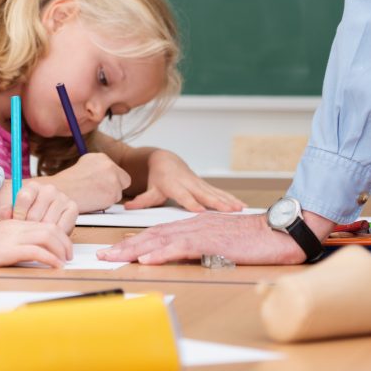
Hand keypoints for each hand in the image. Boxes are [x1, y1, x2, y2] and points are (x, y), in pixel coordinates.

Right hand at [0, 220, 73, 267]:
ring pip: (48, 237)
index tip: (64, 248)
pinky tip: (55, 265)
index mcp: (14, 224)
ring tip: (65, 261)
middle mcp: (16, 228)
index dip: (59, 236)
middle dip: (65, 242)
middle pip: (51, 228)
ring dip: (61, 250)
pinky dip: (50, 258)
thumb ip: (11, 241)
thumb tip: (25, 251)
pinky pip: (37, 251)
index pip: (45, 224)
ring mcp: (13, 238)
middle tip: (69, 256)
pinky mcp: (8, 250)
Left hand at [6, 178, 79, 232]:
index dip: (18, 214)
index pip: (24, 198)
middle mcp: (49, 189)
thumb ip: (7, 212)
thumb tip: (4, 213)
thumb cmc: (28, 214)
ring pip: (49, 223)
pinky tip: (49, 236)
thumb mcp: (15, 212)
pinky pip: (62, 227)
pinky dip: (55, 236)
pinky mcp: (73, 208)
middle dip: (29, 228)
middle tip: (28, 233)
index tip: (17, 223)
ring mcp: (62, 198)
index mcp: (32, 186)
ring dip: (42, 233)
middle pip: (35, 214)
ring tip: (37, 235)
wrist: (47, 213)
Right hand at [43, 152, 131, 211]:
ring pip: (119, 192)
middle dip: (115, 187)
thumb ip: (98, 168)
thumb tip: (108, 174)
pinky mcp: (113, 193)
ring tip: (91, 196)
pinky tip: (92, 201)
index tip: (99, 184)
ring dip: (108, 196)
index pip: (116, 170)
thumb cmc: (67, 183)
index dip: (109, 179)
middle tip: (100, 192)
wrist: (60, 192)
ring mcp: (112, 179)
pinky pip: (115, 202)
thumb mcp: (83, 165)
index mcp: (101, 157)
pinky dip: (105, 204)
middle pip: (123, 180)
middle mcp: (109, 165)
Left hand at [97, 208, 330, 265]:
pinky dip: (161, 252)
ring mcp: (201, 232)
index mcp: (195, 227)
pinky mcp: (212, 241)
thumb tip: (190, 261)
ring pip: (160, 239)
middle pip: (151, 235)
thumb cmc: (258, 241)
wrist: (282, 231)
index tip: (115, 252)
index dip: (134, 243)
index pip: (158, 234)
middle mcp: (193, 226)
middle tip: (102, 256)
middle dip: (124, 246)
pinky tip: (146, 259)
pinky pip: (181, 247)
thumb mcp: (224, 246)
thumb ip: (205, 250)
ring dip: (134, 249)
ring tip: (114, 258)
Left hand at [122, 149, 244, 211]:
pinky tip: (243, 206)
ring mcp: (198, 183)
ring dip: (229, 200)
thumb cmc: (157, 178)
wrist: (165, 160)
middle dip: (217, 202)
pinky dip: (231, 198)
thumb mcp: (150, 189)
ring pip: (215, 192)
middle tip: (229, 210)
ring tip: (240, 209)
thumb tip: (128, 207)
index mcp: (174, 185)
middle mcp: (188, 183)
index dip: (192, 202)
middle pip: (204, 193)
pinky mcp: (205, 185)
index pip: (183, 195)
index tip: (200, 210)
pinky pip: (220, 192)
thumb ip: (142, 200)